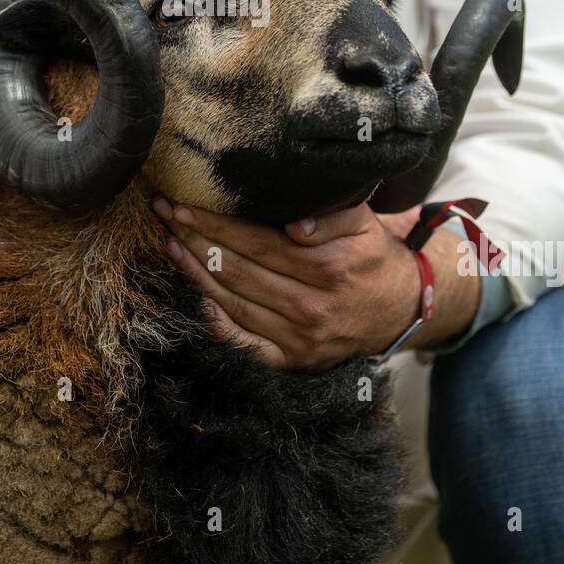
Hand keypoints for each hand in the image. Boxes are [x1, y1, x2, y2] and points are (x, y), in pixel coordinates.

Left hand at [151, 196, 431, 368]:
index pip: (255, 241)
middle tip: (165, 214)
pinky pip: (244, 344)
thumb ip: (331, 215)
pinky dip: (216, 323)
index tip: (184, 203)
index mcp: (327, 267)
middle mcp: (310, 306)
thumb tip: (294, 223)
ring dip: (195, 272)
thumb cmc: (370, 257)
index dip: (215, 222)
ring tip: (170, 243)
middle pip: (237, 269)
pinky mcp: (292, 360)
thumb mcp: (363, 223)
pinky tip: (195, 299)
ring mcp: (298, 338)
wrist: (398, 309)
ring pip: (233, 302)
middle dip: (195, 239)